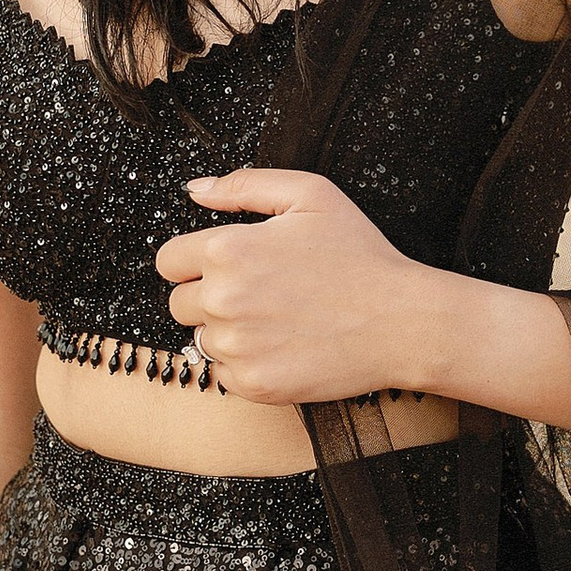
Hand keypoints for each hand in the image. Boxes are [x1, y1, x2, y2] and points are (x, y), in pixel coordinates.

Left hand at [154, 167, 437, 406]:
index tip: (229, 266)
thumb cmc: (360, 254)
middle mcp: (222, 300)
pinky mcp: (252, 385)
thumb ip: (244, 185)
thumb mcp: (310, 195)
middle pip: (179, 302)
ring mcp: (236, 347)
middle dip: (210, 296)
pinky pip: (223, 374)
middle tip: (261, 292)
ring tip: (277, 319)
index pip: (168, 261)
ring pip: (201, 339)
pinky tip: (283, 346)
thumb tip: (195, 190)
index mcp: (227, 249)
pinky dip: (245, 364)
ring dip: (227, 331)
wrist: (403, 322)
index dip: (195, 260)